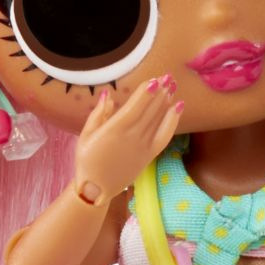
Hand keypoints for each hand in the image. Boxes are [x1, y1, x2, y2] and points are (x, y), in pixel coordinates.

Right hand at [74, 74, 183, 206]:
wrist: (96, 189)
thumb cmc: (87, 160)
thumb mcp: (85, 135)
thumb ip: (98, 114)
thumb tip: (108, 95)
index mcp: (114, 131)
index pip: (134, 107)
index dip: (145, 93)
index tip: (155, 80)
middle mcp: (131, 137)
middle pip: (149, 110)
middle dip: (160, 92)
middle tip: (168, 76)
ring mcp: (143, 147)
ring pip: (158, 120)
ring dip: (167, 101)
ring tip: (173, 85)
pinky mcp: (150, 155)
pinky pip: (165, 135)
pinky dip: (173, 121)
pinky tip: (178, 107)